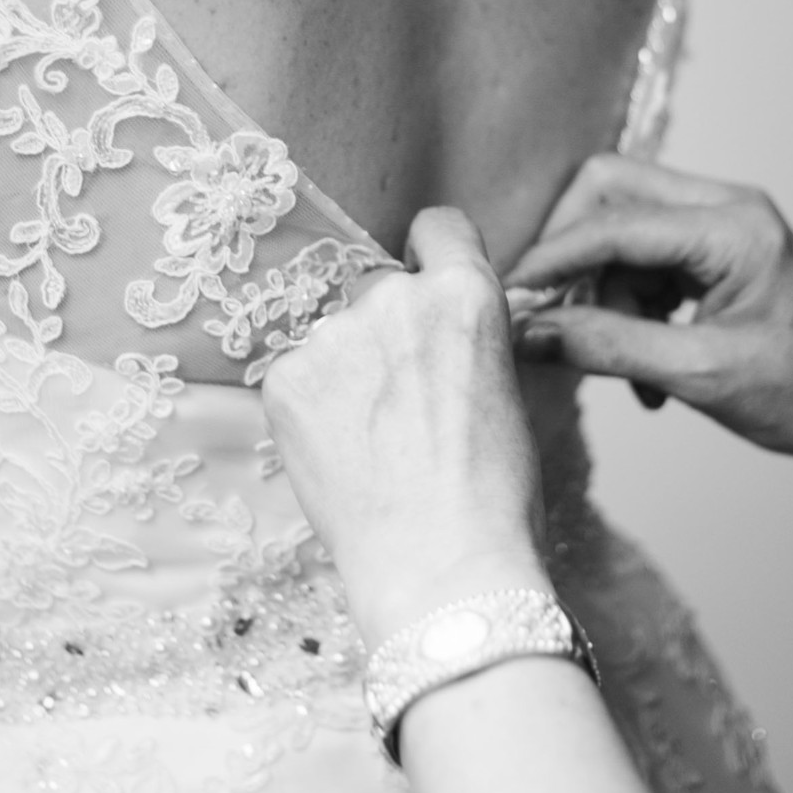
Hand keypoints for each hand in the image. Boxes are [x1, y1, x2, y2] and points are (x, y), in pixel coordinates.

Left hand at [262, 208, 549, 646]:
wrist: (440, 565)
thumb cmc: (493, 494)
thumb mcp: (507, 391)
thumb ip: (470, 337)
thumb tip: (449, 328)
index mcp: (465, 294)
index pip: (439, 227)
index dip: (434, 256)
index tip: (427, 283)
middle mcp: (395, 297)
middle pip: (381, 289)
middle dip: (389, 332)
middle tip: (405, 405)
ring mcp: (333, 335)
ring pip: (336, 336)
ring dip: (348, 371)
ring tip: (375, 445)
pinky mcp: (285, 379)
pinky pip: (297, 375)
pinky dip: (313, 408)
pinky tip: (342, 457)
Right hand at [506, 155, 792, 472]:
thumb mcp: (698, 376)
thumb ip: (608, 347)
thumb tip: (528, 334)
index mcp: (733, 228)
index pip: (615, 223)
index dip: (551, 259)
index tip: (509, 298)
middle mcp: (727, 206)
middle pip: (611, 192)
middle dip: (571, 255)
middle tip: (553, 317)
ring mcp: (722, 223)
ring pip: (622, 228)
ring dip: (603, 293)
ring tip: (623, 365)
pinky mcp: (715, 248)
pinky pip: (644, 255)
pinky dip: (628, 304)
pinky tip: (645, 363)